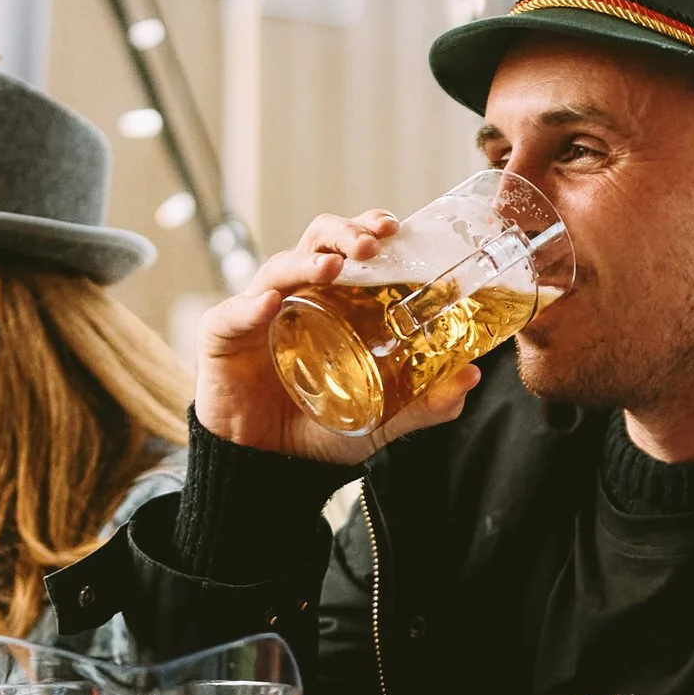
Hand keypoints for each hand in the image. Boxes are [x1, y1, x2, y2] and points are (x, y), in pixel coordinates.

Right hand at [193, 211, 479, 463]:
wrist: (269, 467)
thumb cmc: (318, 430)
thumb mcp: (380, 418)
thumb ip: (425, 401)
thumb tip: (472, 375)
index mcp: (331, 303)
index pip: (349, 251)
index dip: (368, 230)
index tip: (395, 227)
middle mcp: (296, 297)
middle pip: (316, 243)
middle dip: (345, 233)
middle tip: (372, 243)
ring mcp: (256, 313)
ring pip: (279, 267)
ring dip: (309, 261)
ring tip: (335, 268)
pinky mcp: (221, 336)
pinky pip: (233, 314)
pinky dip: (251, 306)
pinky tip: (271, 302)